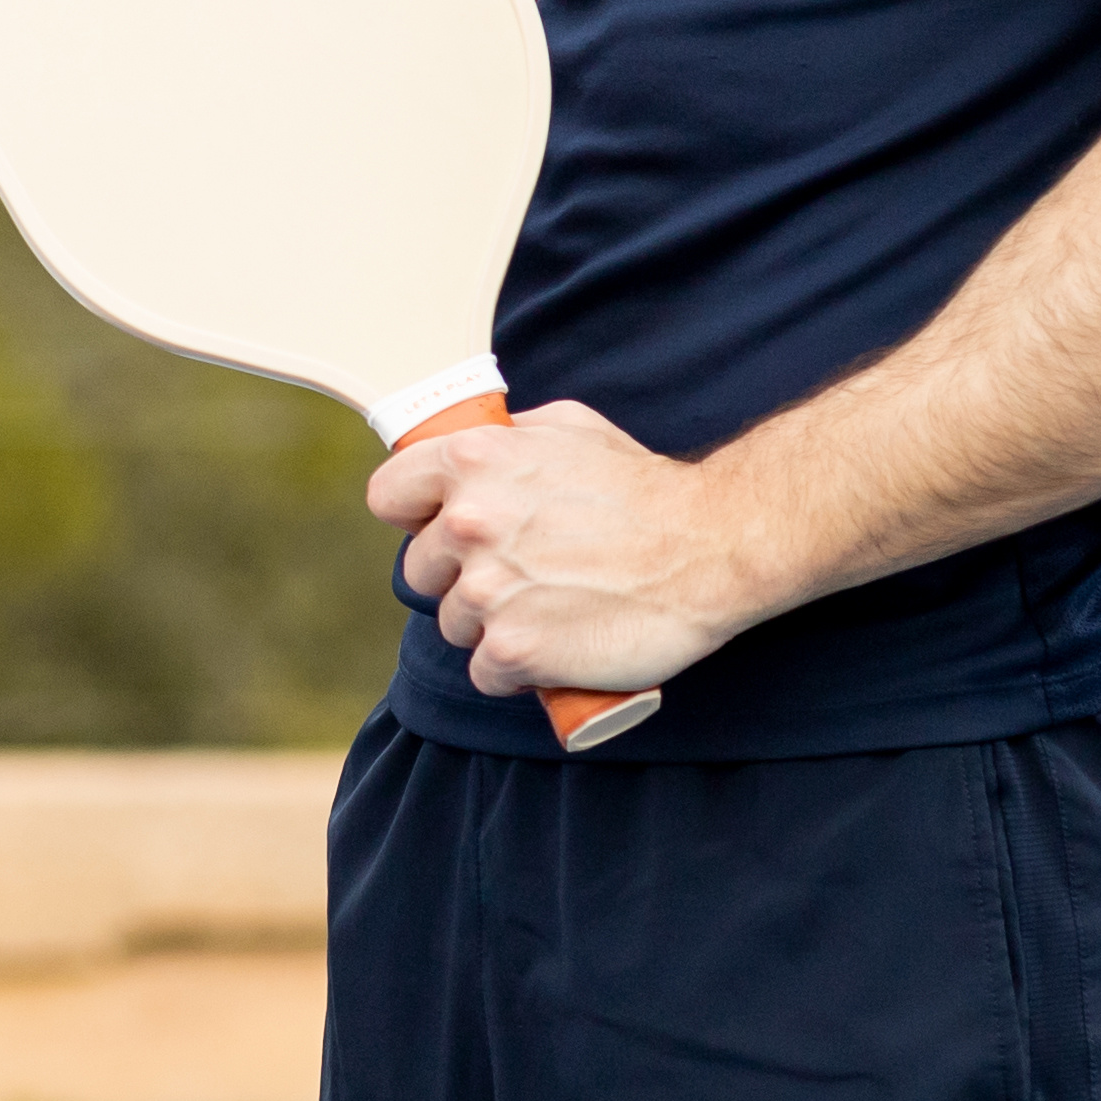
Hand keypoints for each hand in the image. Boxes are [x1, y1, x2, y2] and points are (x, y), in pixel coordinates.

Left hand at [366, 402, 742, 710]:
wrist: (712, 548)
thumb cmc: (646, 488)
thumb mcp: (570, 428)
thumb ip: (508, 437)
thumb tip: (474, 441)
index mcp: (473, 461)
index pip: (388, 497)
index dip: (414, 516)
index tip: (439, 528)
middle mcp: (468, 523)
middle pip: (420, 570)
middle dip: (458, 576)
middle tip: (516, 576)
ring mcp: (486, 591)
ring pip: (453, 624)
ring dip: (489, 625)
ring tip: (547, 611)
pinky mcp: (511, 650)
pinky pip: (484, 672)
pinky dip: (513, 671)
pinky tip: (551, 651)